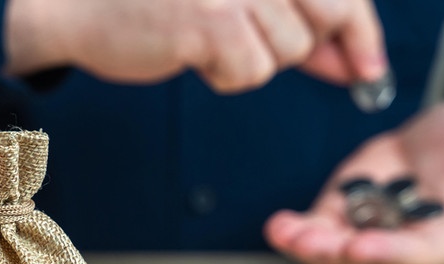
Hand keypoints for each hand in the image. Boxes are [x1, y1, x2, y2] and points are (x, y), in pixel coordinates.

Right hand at [4, 0, 386, 92]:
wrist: (76, 4)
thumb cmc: (151, 0)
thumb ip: (294, 19)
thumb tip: (353, 61)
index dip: (361, 33)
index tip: (368, 69)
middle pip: (326, 16)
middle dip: (307, 46)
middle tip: (256, 45)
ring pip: (286, 51)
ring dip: (251, 58)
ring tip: (205, 38)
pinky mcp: (212, 20)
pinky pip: (250, 73)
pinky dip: (225, 75)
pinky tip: (192, 53)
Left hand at [264, 95, 443, 263]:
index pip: (420, 255)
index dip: (391, 255)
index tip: (363, 249)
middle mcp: (406, 250)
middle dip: (337, 255)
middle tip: (313, 243)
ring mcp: (370, 236)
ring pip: (333, 254)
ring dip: (307, 247)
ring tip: (286, 233)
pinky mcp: (343, 219)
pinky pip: (315, 233)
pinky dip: (294, 232)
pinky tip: (278, 225)